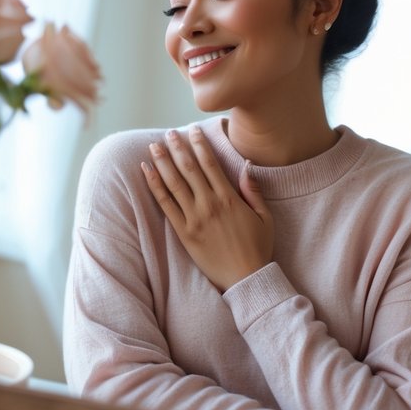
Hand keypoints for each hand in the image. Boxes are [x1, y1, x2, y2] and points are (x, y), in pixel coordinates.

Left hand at [142, 126, 274, 290]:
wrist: (246, 278)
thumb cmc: (258, 248)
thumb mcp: (264, 217)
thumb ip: (252, 191)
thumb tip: (245, 166)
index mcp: (229, 198)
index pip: (210, 164)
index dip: (200, 145)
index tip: (193, 131)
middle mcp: (209, 204)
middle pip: (189, 169)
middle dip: (178, 148)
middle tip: (169, 133)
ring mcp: (194, 218)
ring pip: (174, 183)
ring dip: (162, 162)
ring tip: (153, 146)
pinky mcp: (184, 233)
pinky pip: (165, 204)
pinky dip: (155, 186)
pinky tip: (146, 171)